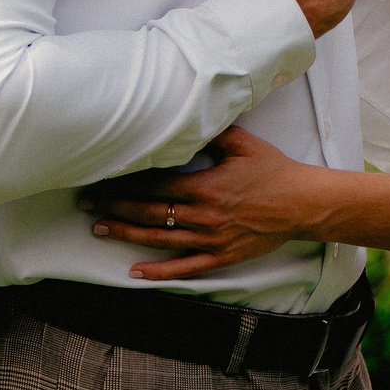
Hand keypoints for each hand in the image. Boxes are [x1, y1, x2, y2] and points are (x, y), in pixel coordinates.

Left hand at [76, 128, 316, 279]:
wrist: (303, 204)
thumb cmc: (274, 171)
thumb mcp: (243, 144)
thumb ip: (212, 132)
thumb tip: (186, 118)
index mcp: (204, 185)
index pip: (154, 184)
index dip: (124, 182)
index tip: (101, 178)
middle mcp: (202, 215)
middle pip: (148, 211)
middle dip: (114, 206)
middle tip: (86, 203)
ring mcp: (210, 239)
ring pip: (158, 239)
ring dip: (125, 233)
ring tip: (98, 228)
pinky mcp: (220, 257)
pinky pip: (184, 268)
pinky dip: (158, 271)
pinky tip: (134, 271)